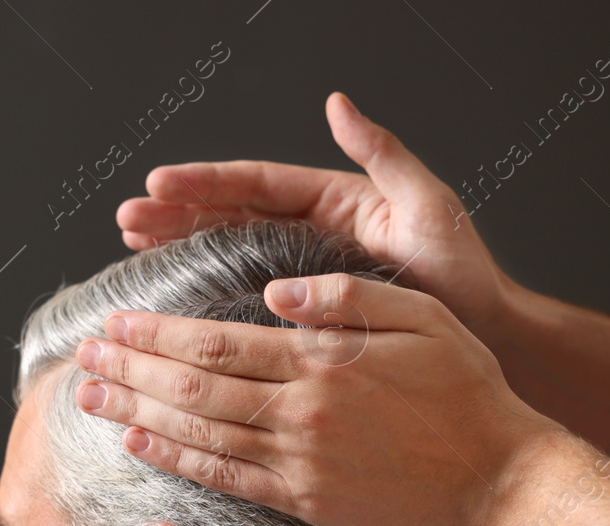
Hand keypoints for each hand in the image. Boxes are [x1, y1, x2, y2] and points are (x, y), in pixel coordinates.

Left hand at [75, 273, 560, 525]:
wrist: (497, 475)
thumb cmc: (465, 389)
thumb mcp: (420, 317)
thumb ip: (346, 298)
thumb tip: (275, 294)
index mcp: (322, 361)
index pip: (216, 342)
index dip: (156, 333)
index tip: (116, 322)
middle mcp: (299, 413)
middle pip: (192, 386)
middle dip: (130, 370)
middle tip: (85, 356)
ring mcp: (298, 462)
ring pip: (197, 433)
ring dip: (136, 414)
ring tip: (91, 397)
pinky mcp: (303, 501)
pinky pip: (225, 479)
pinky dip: (176, 461)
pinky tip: (139, 445)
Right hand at [117, 92, 510, 335]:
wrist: (483, 339)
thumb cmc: (464, 275)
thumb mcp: (429, 205)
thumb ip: (383, 154)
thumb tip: (336, 103)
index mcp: (333, 201)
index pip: (256, 184)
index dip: (205, 182)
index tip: (160, 183)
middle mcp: (310, 233)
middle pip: (228, 214)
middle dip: (176, 212)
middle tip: (127, 217)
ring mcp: (302, 274)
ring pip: (227, 251)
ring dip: (178, 245)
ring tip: (132, 243)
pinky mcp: (302, 316)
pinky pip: (242, 297)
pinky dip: (205, 291)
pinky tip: (171, 294)